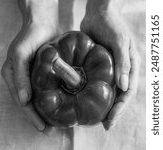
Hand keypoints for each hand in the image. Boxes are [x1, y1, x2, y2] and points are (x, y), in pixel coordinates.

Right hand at [1, 0, 59, 130]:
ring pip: (38, 100)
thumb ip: (20, 76)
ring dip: (46, 112)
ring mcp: (33, 78)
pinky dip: (52, 100)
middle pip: (30, 104)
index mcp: (14, 77)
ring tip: (56, 124)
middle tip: (50, 130)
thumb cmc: (30, 37)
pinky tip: (59, 107)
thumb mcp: (21, 54)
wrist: (42, 25)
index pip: (22, 102)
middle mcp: (22, 80)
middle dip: (39, 118)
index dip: (31, 116)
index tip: (42, 127)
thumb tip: (23, 100)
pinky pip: (47, 91)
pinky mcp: (43, 75)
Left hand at [80, 2, 139, 129]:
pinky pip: (99, 83)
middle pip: (119, 96)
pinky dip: (95, 94)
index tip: (110, 121)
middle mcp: (122, 71)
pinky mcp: (99, 67)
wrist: (97, 14)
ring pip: (109, 92)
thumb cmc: (111, 25)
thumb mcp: (119, 41)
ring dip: (104, 106)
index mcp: (131, 66)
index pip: (128, 92)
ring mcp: (111, 70)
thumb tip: (124, 87)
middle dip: (113, 112)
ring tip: (96, 119)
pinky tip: (88, 102)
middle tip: (104, 126)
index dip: (120, 108)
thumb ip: (124, 63)